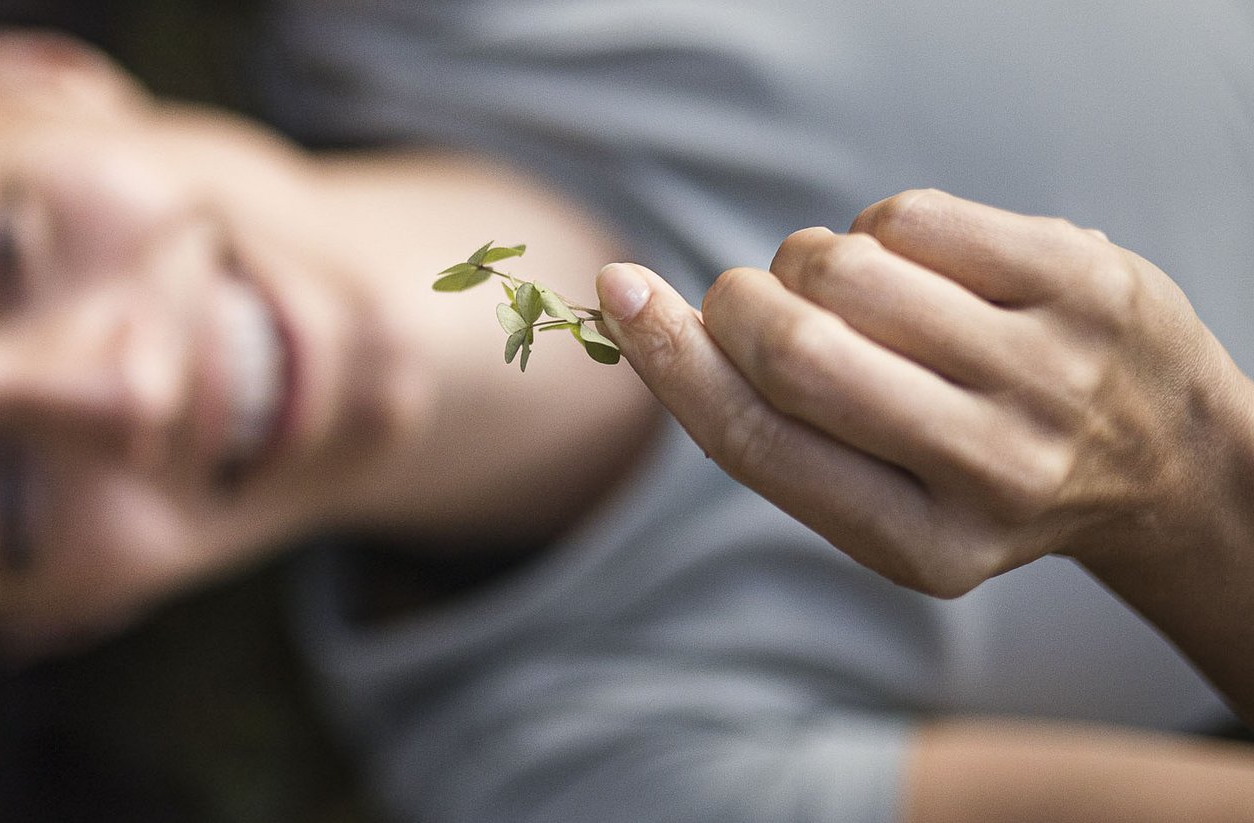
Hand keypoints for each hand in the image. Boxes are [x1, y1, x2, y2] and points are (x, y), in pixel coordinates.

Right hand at [595, 189, 1253, 597]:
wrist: (1170, 462)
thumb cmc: (977, 477)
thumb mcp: (882, 506)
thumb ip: (775, 435)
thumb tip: (642, 315)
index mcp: (925, 545)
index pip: (761, 443)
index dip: (671, 362)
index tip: (617, 293)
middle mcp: (996, 467)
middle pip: (798, 350)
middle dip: (741, 305)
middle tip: (751, 306)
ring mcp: (1050, 368)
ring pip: (849, 268)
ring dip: (809, 263)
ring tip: (850, 296)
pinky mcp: (1086, 279)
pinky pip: (913, 217)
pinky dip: (879, 231)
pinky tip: (915, 270)